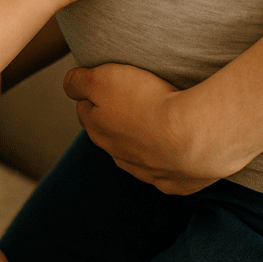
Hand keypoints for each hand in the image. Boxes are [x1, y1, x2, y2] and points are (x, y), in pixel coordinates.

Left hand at [64, 63, 220, 193]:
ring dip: (143, 142)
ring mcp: (148, 172)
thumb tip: (69, 84)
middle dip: (115, 120)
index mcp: (99, 130)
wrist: (193, 135)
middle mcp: (119, 155)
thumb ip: (78, 81)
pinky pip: (168, 172)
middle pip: (110, 135)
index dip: (93, 95)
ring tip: (159, 124)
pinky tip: (180, 149)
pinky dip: (171, 161)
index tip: (105, 85)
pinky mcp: (176, 183)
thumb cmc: (148, 102)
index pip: (85, 110)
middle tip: (132, 101)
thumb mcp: (102, 78)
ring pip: (137, 156)